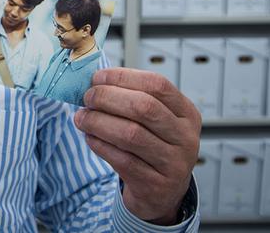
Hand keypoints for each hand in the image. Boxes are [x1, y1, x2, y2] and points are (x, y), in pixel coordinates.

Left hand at [74, 68, 200, 224]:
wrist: (162, 192)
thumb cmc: (153, 147)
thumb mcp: (156, 121)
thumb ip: (132, 99)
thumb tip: (95, 82)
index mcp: (186, 113)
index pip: (157, 85)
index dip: (124, 77)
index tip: (98, 78)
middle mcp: (185, 137)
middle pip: (144, 107)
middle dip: (108, 98)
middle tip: (87, 98)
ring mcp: (173, 163)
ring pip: (131, 134)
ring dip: (99, 122)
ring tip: (82, 118)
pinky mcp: (155, 184)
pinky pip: (122, 159)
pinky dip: (101, 145)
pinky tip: (90, 137)